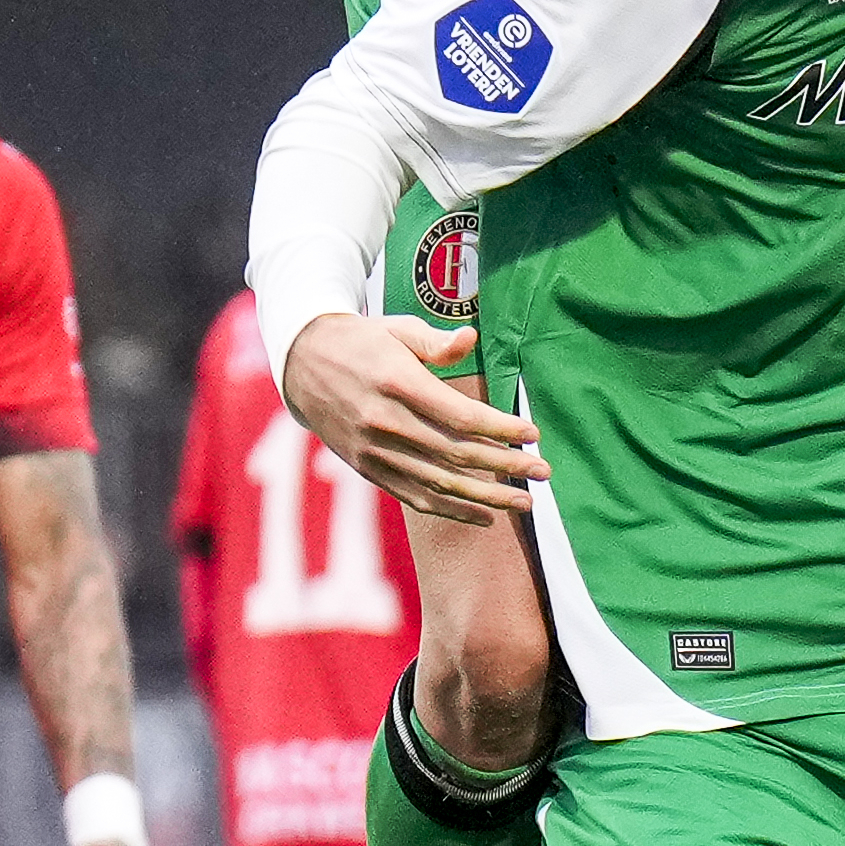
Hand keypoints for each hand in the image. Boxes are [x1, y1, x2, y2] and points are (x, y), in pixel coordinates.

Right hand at [285, 312, 542, 526]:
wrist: (301, 363)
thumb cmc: (362, 340)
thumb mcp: (397, 329)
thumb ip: (436, 342)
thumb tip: (471, 338)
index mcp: (397, 383)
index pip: (460, 416)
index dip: (500, 429)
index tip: (533, 435)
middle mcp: (384, 422)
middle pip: (456, 455)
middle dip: (505, 467)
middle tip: (543, 473)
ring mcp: (373, 450)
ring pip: (439, 483)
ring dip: (487, 497)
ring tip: (525, 503)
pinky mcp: (367, 467)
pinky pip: (414, 497)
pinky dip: (452, 510)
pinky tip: (485, 516)